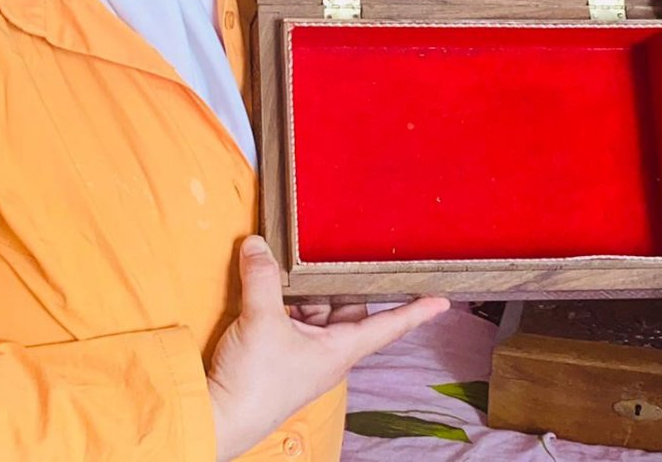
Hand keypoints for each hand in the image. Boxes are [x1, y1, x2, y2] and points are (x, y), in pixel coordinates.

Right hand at [207, 236, 448, 460]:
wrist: (218, 416)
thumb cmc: (255, 381)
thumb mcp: (262, 320)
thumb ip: (263, 278)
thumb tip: (259, 244)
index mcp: (339, 349)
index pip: (388, 325)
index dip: (415, 312)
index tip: (443, 301)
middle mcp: (326, 350)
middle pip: (347, 307)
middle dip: (343, 279)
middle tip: (347, 246)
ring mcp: (301, 351)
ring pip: (316, 307)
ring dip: (306, 284)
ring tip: (298, 252)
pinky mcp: (277, 350)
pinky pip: (290, 314)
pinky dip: (284, 295)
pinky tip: (271, 274)